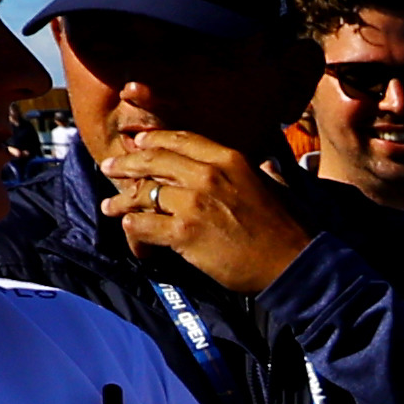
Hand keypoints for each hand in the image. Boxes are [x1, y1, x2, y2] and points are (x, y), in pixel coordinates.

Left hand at [100, 120, 314, 295]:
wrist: (294, 264)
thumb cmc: (289, 228)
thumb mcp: (277, 186)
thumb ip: (264, 170)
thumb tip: (268, 162)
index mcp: (229, 158)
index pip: (179, 139)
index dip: (152, 140)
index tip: (137, 142)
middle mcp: (207, 174)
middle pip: (153, 160)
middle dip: (126, 164)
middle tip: (110, 167)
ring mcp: (193, 203)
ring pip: (142, 194)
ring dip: (122, 202)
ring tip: (110, 207)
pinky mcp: (184, 232)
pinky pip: (142, 225)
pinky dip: (133, 231)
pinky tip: (133, 234)